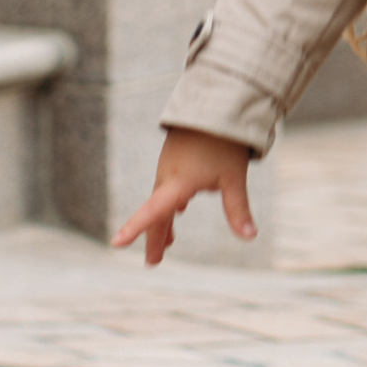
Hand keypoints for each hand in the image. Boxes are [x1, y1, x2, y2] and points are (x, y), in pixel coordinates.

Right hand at [113, 126, 255, 267]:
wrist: (217, 103)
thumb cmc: (225, 142)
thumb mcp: (235, 178)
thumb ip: (238, 209)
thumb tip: (250, 237)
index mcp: (178, 182)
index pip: (153, 211)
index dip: (134, 228)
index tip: (116, 243)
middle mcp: (168, 175)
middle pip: (157, 213)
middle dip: (155, 238)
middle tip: (153, 263)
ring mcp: (169, 166)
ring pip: (162, 200)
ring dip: (163, 222)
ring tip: (168, 244)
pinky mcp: (175, 158)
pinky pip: (168, 187)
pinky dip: (170, 204)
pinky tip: (179, 210)